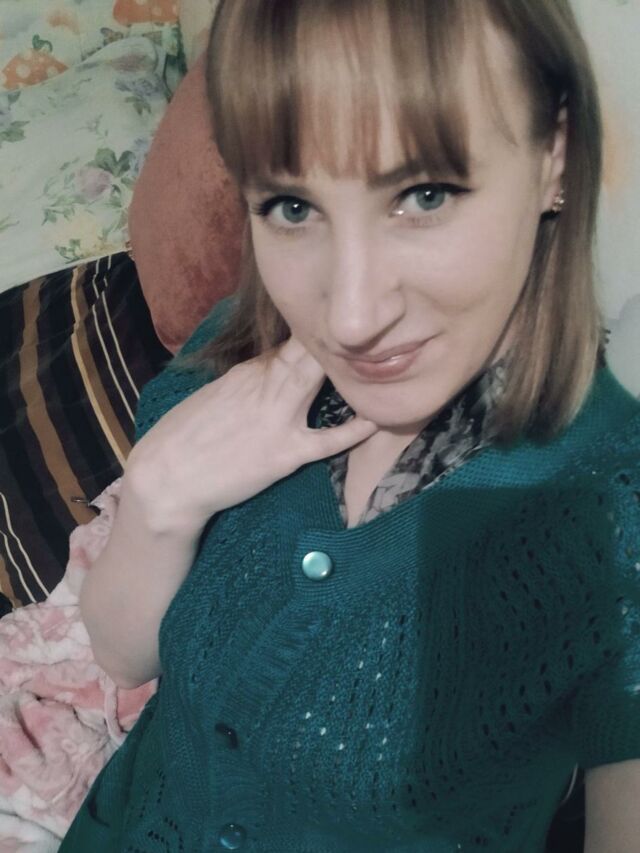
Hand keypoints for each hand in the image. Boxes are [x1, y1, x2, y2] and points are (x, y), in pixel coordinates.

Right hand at [125, 337, 377, 535]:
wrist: (165, 478)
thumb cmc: (181, 438)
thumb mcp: (213, 396)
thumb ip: (246, 382)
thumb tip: (270, 371)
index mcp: (246, 372)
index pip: (288, 342)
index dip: (316, 331)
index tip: (339, 324)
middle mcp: (265, 386)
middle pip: (308, 350)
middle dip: (336, 336)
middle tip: (367, 326)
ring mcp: (277, 419)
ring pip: (318, 381)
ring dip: (345, 368)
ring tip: (375, 355)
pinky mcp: (284, 453)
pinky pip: (326, 440)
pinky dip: (352, 431)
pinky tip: (375, 419)